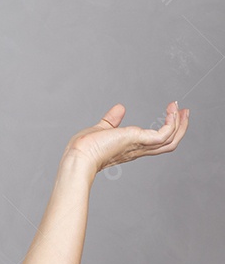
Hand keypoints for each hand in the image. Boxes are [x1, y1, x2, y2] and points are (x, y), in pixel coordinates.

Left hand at [64, 101, 188, 173]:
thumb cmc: (85, 148)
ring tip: (180, 108)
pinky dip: (172, 122)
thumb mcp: (102, 128)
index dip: (166, 129)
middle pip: (169, 142)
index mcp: (131, 147)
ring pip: (171, 139)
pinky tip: (172, 111)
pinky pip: (164, 133)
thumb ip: (112, 119)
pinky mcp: (139, 141)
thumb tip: (119, 107)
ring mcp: (140, 146)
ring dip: (180, 123)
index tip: (172, 113)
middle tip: (185, 111)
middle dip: (180, 127)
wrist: (79, 156)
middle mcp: (138, 149)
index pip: (155, 141)